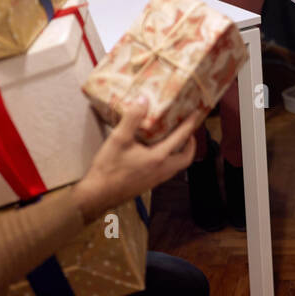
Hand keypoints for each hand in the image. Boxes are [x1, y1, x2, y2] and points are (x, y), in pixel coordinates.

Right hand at [73, 98, 198, 221]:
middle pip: (185, 158)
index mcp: (158, 158)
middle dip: (190, 144)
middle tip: (188, 132)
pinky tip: (155, 153)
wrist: (97, 195)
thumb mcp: (118, 139)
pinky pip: (166, 171)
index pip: (180, 139)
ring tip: (174, 140)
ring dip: (180, 153)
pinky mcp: (148, 184)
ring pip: (176, 166)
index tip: (197, 114)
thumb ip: (132, 119)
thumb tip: (143, 100)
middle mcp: (161, 171)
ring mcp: (155, 180)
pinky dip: (168, 160)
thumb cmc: (109, 168)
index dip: (190, 125)